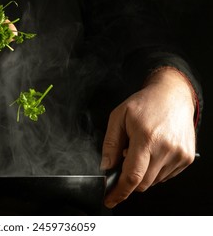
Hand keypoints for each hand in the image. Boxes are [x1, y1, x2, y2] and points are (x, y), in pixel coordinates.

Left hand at [100, 67, 195, 207]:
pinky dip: (155, 169)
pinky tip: (153, 151)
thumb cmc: (145, 103)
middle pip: (143, 183)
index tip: (111, 200)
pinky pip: (166, 176)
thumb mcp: (118, 117)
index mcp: (146, 137)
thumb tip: (106, 166)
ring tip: (142, 149)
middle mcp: (166, 148)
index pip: (132, 175)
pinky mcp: (187, 157)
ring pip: (154, 181)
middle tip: (126, 159)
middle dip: (129, 179)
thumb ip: (110, 143)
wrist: (172, 96)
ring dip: (143, 173)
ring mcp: (179, 154)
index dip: (119, 191)